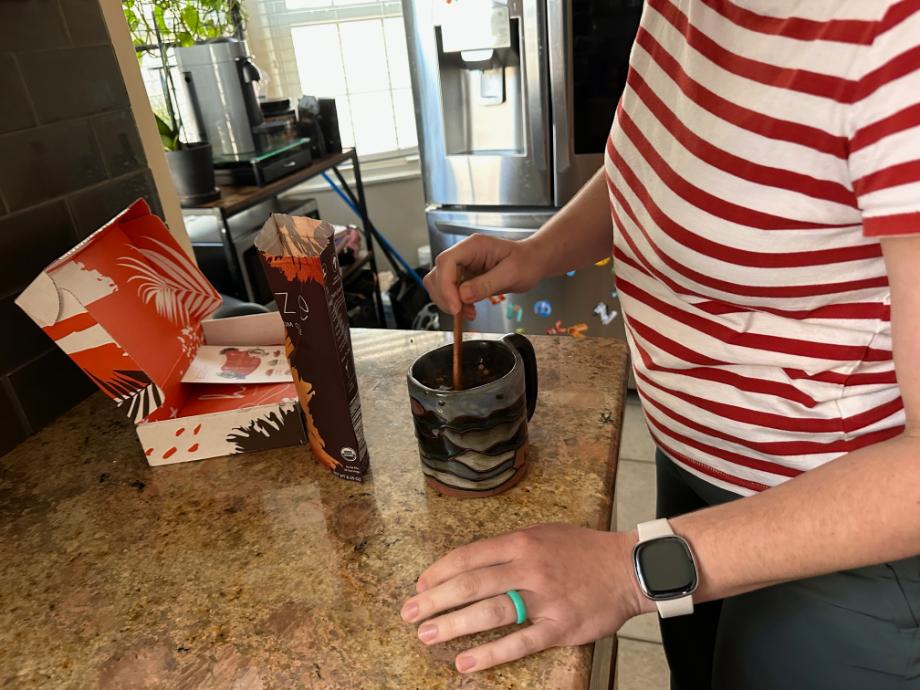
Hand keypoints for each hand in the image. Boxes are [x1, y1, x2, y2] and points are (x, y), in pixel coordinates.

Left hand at [400, 524, 650, 673]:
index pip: (470, 556)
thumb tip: (469, 564)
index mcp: (522, 542)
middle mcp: (529, 568)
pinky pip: (519, 643)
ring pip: (491, 612)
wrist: (627, 568)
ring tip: (426, 636)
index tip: (420, 585)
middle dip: (435, 600)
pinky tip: (466, 663)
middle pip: (472, 584)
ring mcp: (544, 598)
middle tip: (408, 613)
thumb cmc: (581, 550)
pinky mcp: (559, 627)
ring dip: (454, 625)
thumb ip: (508, 549)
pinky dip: (490, 653)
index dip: (440, 571)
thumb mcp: (543, 534)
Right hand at [424, 234, 546, 318]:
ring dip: (448, 302)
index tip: (455, 306)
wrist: (532, 262)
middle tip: (460, 313)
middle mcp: (463, 254)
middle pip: (438, 274)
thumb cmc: (526, 262)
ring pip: (439, 284)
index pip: (446, 262)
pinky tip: (469, 311)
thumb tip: (463, 296)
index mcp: (473, 246)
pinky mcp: (464, 278)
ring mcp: (462, 266)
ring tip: (467, 313)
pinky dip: (455, 304)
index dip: (445, 285)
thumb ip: (486, 284)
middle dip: (445, 296)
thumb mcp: (511, 274)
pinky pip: (450, 292)